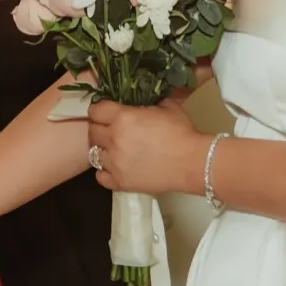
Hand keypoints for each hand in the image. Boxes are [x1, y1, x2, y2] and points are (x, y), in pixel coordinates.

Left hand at [86, 98, 202, 194]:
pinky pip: (100, 176)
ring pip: (93, 153)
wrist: (193, 162)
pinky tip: (115, 167)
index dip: (100, 110)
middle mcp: (114, 139)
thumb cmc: (181, 133)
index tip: (105, 112)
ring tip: (114, 149)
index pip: (95, 110)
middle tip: (111, 130)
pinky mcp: (120, 182)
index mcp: (123, 118)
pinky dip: (105, 171)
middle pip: (92, 131)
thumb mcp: (167, 107)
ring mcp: (114, 163)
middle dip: (100, 128)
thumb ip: (148, 103)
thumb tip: (141, 102)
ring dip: (102, 149)